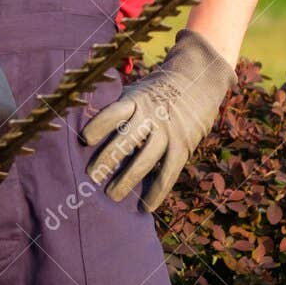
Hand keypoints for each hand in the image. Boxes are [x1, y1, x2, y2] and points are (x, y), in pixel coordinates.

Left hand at [77, 28, 237, 212]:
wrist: (200, 77)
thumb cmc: (159, 89)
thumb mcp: (138, 90)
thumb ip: (120, 108)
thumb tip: (91, 131)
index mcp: (136, 100)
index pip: (115, 113)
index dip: (100, 125)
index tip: (84, 140)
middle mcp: (152, 116)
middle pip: (126, 140)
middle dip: (107, 159)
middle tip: (90, 176)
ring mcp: (168, 132)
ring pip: (145, 160)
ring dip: (127, 180)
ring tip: (111, 196)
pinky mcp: (183, 146)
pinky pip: (168, 173)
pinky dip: (157, 192)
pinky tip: (146, 207)